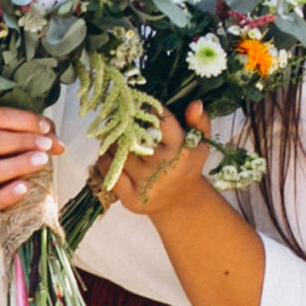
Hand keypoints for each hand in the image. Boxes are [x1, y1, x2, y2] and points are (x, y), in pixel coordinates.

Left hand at [113, 104, 214, 218]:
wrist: (180, 202)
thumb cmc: (187, 166)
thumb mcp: (200, 143)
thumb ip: (199, 121)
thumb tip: (194, 103)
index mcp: (180, 150)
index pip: (160, 122)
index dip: (148, 112)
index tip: (140, 109)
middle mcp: (162, 167)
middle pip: (134, 137)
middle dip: (126, 127)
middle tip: (121, 121)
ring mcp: (146, 183)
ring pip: (120, 153)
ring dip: (113, 142)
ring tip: (114, 137)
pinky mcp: (132, 198)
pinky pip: (110, 172)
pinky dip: (105, 160)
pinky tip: (109, 155)